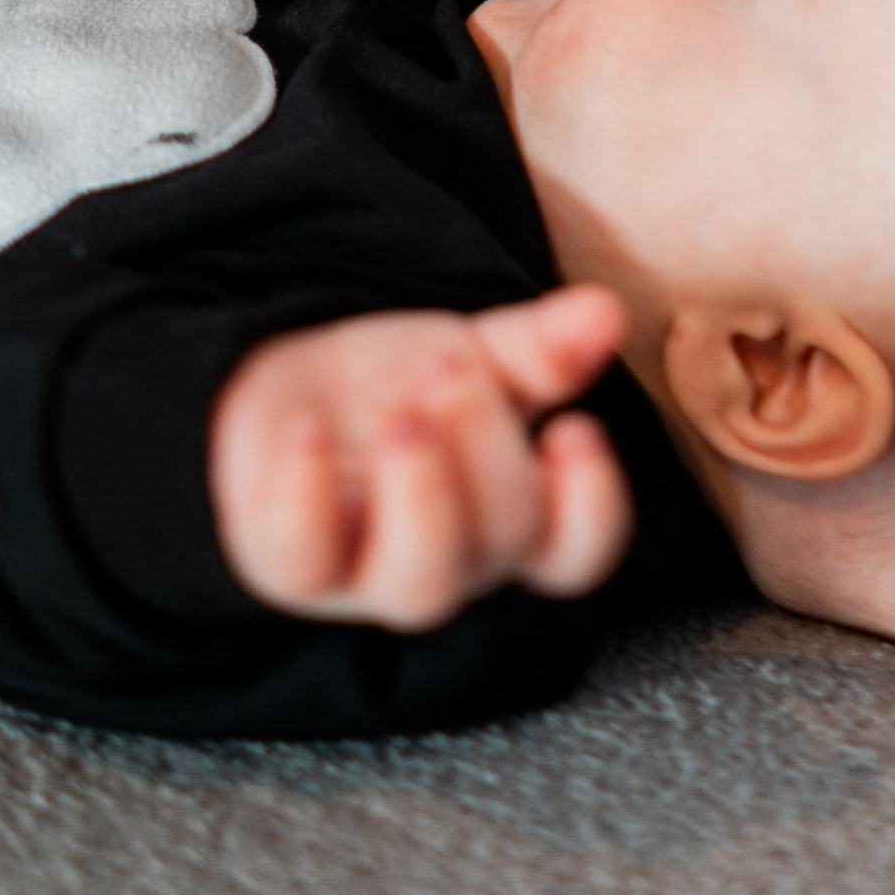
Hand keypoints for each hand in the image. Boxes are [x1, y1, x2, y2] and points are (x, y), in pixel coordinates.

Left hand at [207, 283, 635, 629]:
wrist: (289, 388)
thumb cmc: (401, 390)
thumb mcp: (475, 357)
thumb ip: (539, 347)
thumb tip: (606, 310)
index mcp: (510, 520)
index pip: (575, 551)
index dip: (591, 506)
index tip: (576, 428)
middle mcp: (451, 562)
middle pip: (501, 534)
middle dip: (484, 443)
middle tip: (448, 364)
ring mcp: (370, 575)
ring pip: (418, 585)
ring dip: (421, 495)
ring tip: (402, 418)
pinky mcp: (290, 565)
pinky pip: (301, 558)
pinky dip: (306, 494)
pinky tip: (306, 428)